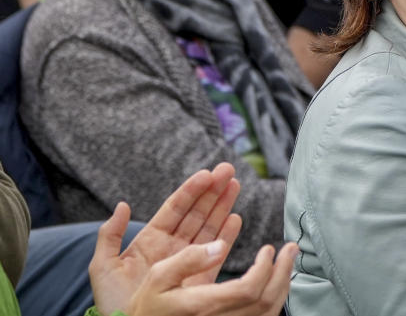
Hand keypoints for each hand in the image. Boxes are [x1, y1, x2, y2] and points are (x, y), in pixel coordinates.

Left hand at [89, 162, 241, 313]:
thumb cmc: (112, 303)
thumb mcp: (103, 267)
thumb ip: (109, 236)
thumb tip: (122, 205)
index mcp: (151, 240)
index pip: (175, 208)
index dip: (191, 190)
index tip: (206, 174)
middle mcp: (173, 247)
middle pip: (197, 212)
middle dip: (213, 191)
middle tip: (227, 170)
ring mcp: (188, 261)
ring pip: (210, 227)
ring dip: (223, 206)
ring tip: (234, 185)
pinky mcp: (200, 278)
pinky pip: (217, 253)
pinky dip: (228, 235)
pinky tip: (235, 219)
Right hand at [123, 241, 298, 315]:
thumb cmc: (148, 305)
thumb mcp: (156, 278)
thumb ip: (187, 260)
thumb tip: (218, 245)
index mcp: (202, 305)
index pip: (249, 289)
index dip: (266, 268)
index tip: (267, 249)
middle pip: (265, 300)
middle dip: (284, 271)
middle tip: (291, 248)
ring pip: (268, 311)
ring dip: (283, 284)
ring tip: (288, 261)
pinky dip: (275, 298)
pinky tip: (277, 281)